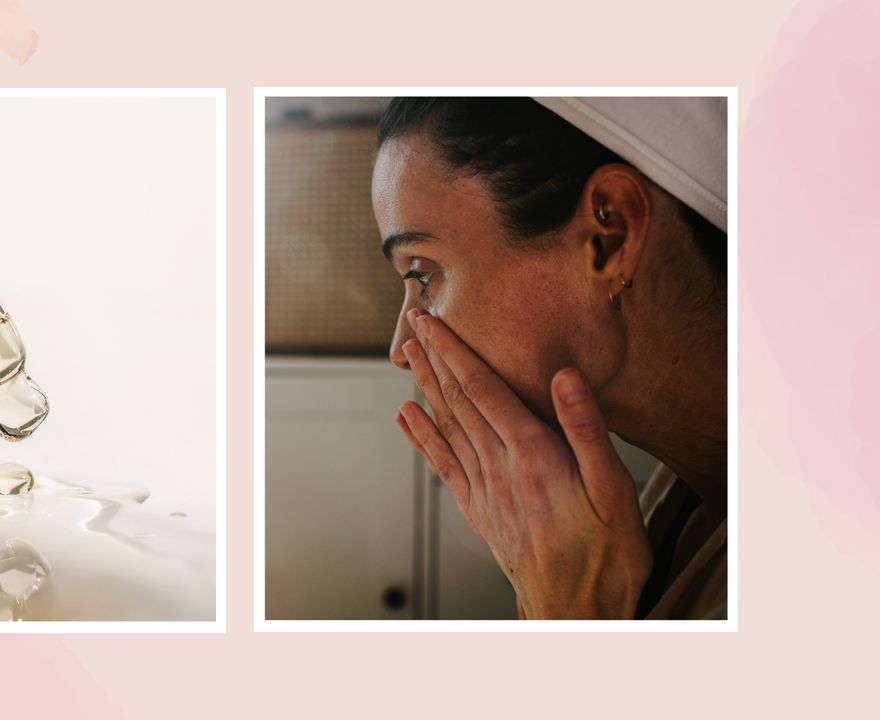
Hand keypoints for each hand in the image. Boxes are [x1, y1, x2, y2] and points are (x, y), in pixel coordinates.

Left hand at [395, 309, 651, 618]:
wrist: (577, 611)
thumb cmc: (607, 553)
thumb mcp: (614, 489)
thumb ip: (585, 429)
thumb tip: (563, 376)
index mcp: (532, 455)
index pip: (483, 389)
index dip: (455, 351)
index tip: (433, 321)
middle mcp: (499, 469)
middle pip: (458, 402)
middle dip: (434, 359)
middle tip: (412, 323)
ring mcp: (485, 491)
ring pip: (447, 427)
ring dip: (426, 388)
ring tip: (407, 357)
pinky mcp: (479, 511)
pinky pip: (444, 465)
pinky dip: (422, 437)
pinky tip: (408, 417)